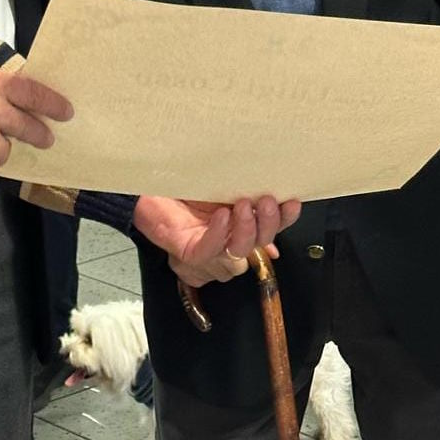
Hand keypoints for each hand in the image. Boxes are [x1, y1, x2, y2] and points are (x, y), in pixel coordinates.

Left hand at [132, 193, 300, 287]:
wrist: (147, 188)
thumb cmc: (184, 187)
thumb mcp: (221, 184)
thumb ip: (247, 192)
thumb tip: (278, 194)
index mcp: (241, 228)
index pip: (270, 230)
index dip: (283, 219)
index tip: (292, 201)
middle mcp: (229, 245)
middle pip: (258, 245)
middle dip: (266, 224)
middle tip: (266, 201)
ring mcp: (210, 253)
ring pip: (237, 255)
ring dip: (244, 231)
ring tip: (241, 206)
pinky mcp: (189, 255)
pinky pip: (209, 251)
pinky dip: (218, 235)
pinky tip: (221, 217)